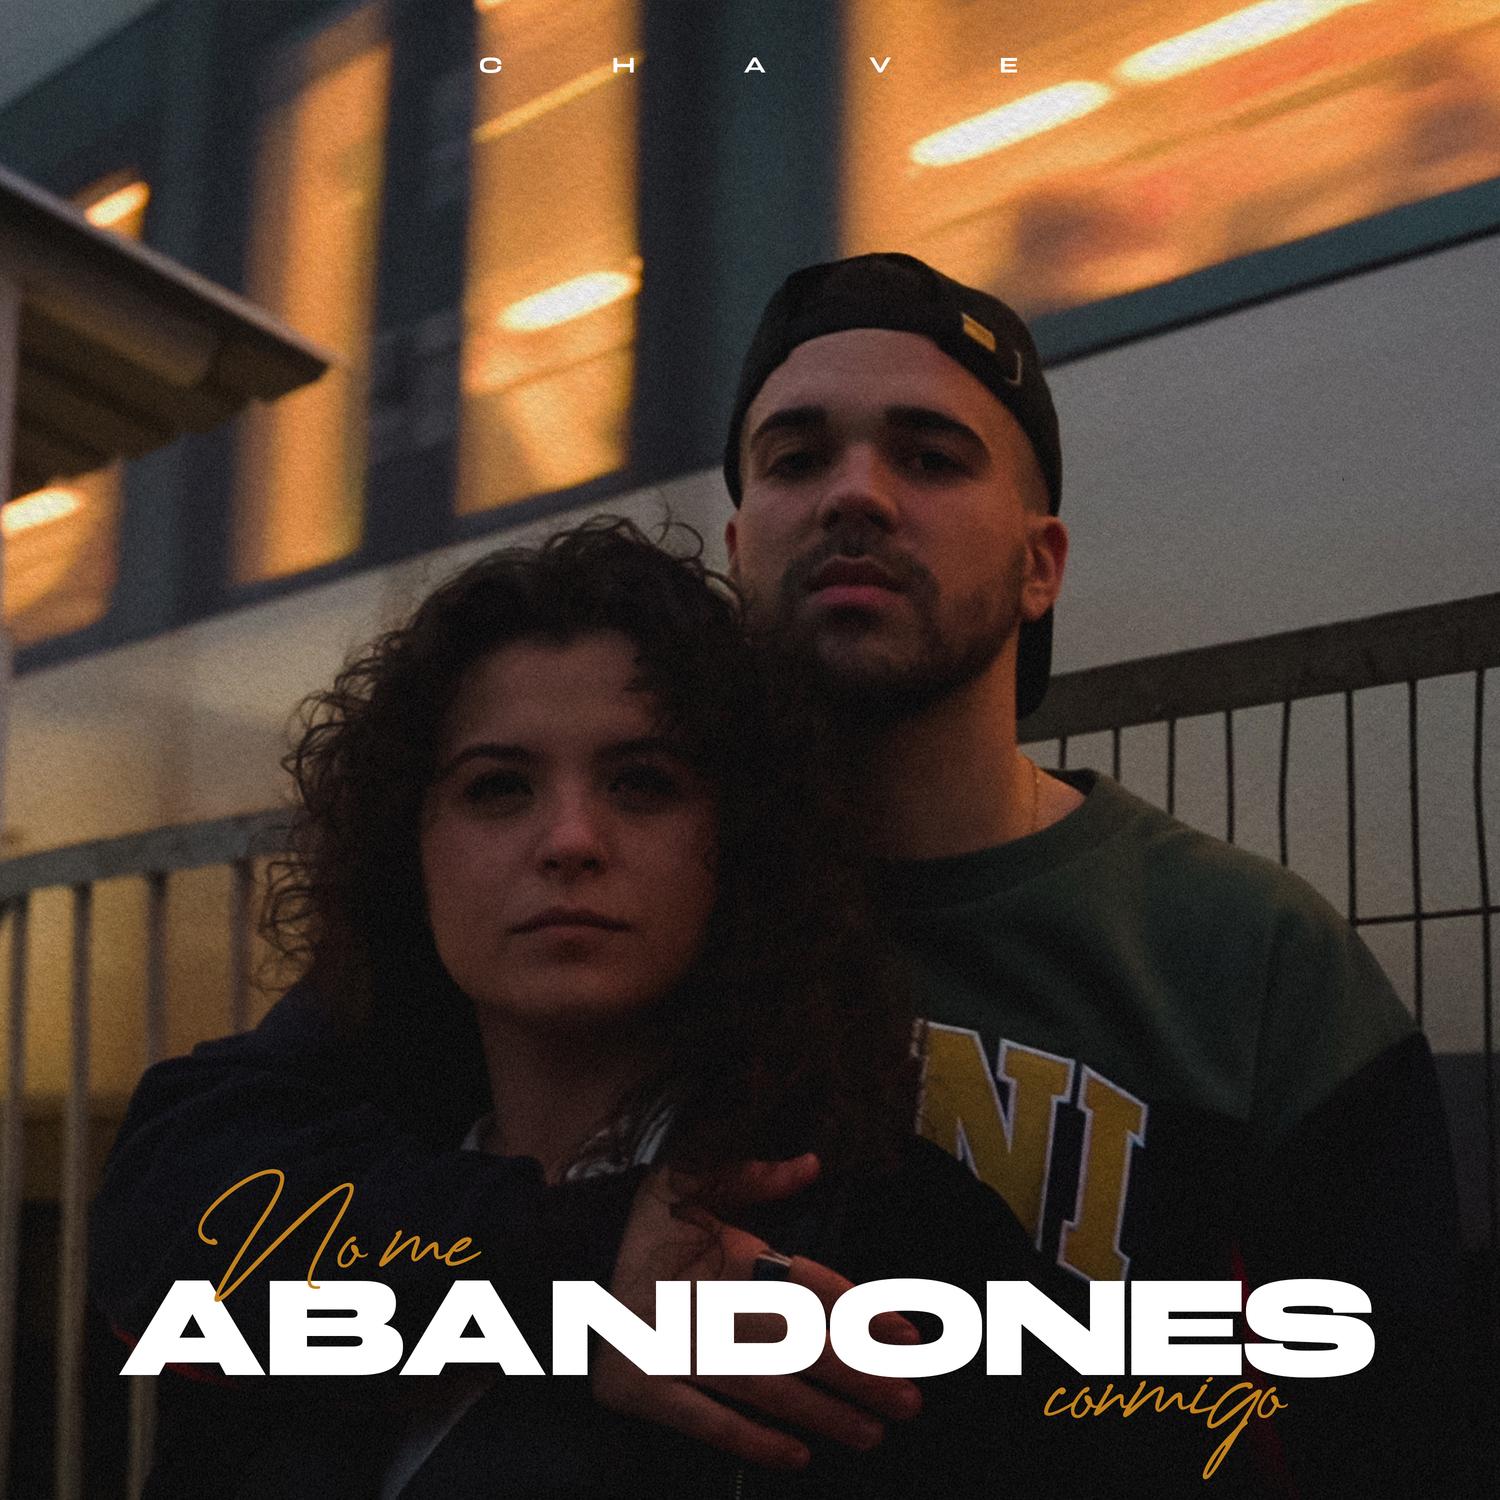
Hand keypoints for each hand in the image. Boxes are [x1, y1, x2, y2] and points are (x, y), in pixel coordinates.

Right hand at [593, 1153, 922, 1469]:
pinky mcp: (640, 1389)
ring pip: (760, 1385)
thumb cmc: (648, 1224)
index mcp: (722, 1249)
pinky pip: (703, 1421)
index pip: (806, 1283)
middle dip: (857, 1371)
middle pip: (795, 1340)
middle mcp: (700, 1300)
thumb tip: (811, 1163)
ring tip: (873, 1433)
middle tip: (911, 1399)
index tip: (910, 1337)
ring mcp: (669, 1349)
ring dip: (821, 1412)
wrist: (564, 1263)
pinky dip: (749, 1442)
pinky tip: (798, 1455)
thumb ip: (752, 1173)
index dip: (860, 1311)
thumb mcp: (690, 1176)